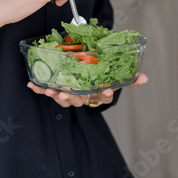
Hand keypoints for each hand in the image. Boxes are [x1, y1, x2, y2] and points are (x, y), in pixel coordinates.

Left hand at [27, 73, 147, 107]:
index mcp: (98, 93)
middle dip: (72, 96)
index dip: (105, 94)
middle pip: (79, 99)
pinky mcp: (57, 91)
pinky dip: (39, 88)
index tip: (106, 90)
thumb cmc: (100, 79)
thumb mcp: (115, 78)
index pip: (103, 96)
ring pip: (63, 98)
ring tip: (52, 90)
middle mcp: (84, 96)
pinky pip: (48, 91)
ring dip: (55, 94)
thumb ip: (129, 79)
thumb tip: (145, 78)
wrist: (86, 82)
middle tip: (66, 92)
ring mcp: (70, 95)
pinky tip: (32, 85)